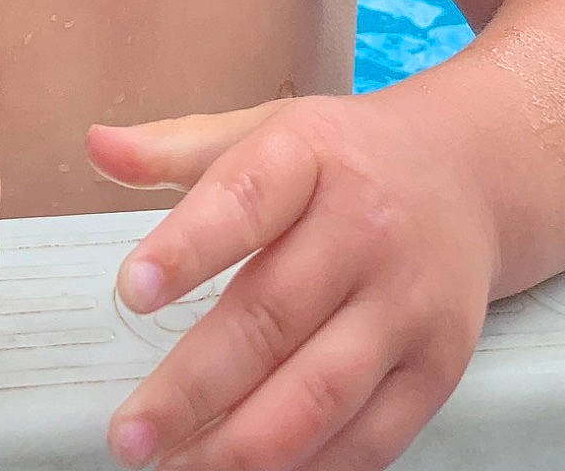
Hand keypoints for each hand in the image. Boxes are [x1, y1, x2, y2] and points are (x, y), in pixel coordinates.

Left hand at [86, 92, 495, 470]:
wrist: (469, 174)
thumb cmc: (345, 158)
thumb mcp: (264, 128)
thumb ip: (174, 148)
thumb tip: (95, 146)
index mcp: (312, 155)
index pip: (246, 197)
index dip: (188, 247)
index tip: (131, 292)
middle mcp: (366, 228)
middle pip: (274, 316)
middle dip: (193, 386)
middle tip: (130, 435)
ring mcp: (407, 303)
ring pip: (320, 392)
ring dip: (242, 448)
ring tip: (177, 469)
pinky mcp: (437, 367)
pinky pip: (369, 438)